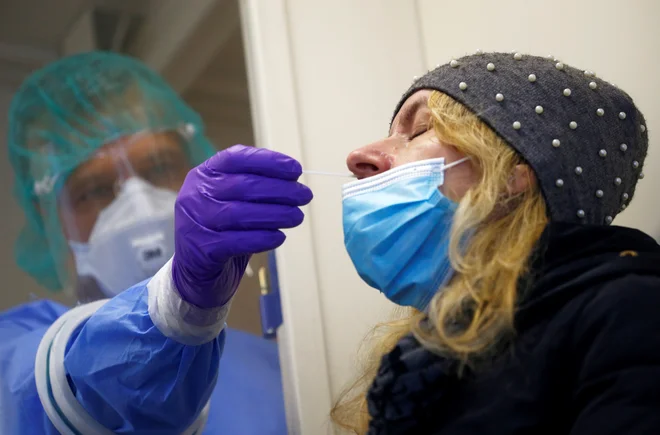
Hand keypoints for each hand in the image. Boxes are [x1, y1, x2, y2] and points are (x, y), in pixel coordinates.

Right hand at [171, 145, 312, 308]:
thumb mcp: (230, 200)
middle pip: (243, 186)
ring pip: (241, 213)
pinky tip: (279, 237)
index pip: (236, 158)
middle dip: (280, 189)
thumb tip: (292, 178)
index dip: (268, 161)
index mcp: (203, 175)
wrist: (194, 271)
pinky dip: (263, 238)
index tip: (296, 169)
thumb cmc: (221, 229)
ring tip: (297, 216)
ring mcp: (195, 222)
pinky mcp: (202, 249)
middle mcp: (195, 194)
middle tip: (305, 195)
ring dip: (276, 214)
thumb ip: (253, 186)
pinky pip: (238, 241)